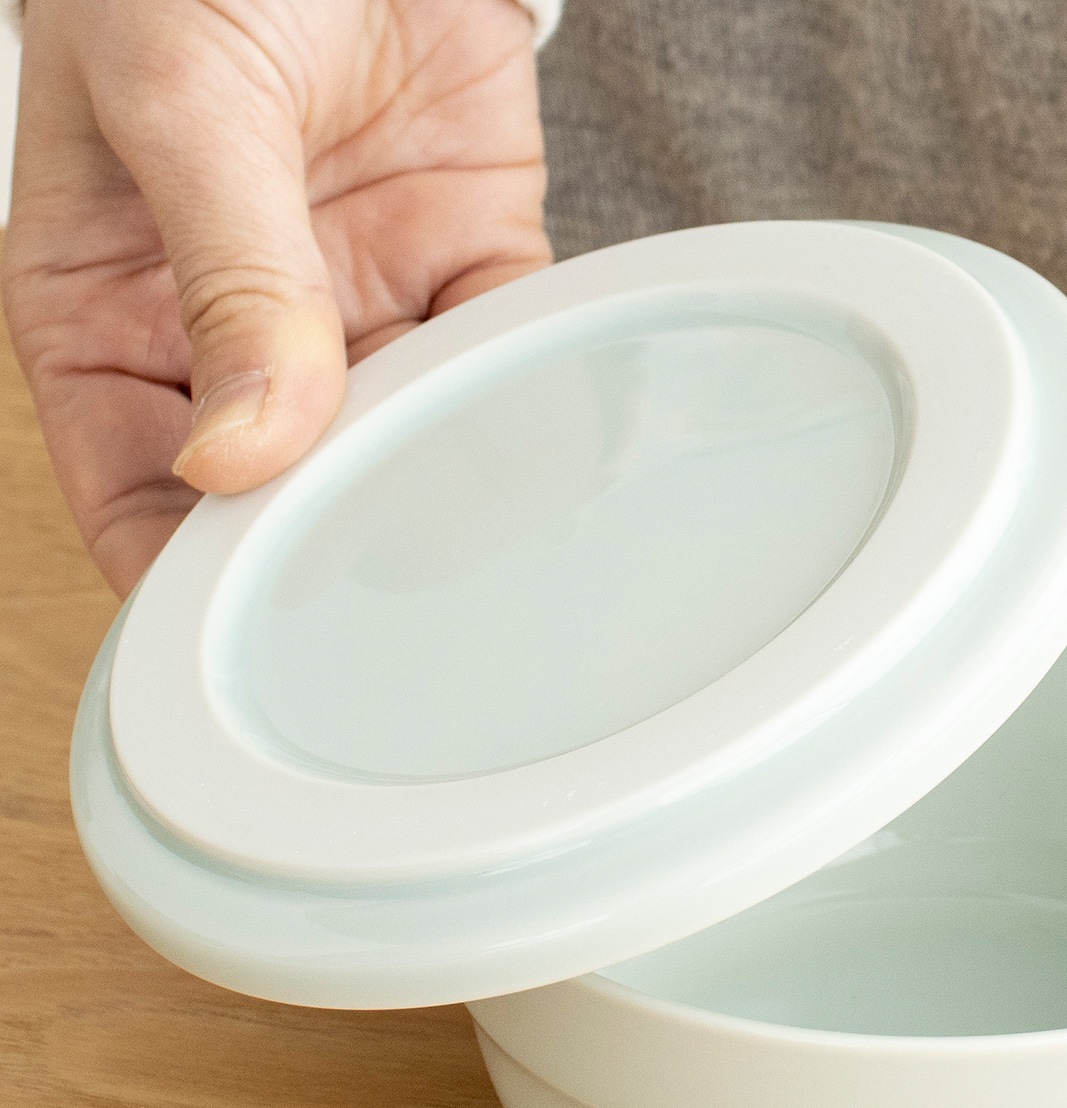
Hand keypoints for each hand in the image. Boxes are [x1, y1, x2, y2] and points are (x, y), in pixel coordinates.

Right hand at [2, 0, 550, 595]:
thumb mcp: (178, 102)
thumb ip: (226, 277)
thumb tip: (243, 451)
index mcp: (118, 312)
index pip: (138, 489)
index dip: (183, 576)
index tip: (243, 638)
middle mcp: (240, 330)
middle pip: (285, 486)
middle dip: (331, 546)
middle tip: (387, 618)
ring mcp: (360, 301)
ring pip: (403, 431)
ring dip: (440, 478)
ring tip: (477, 536)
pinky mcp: (463, 255)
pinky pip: (500, 346)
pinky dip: (525, 390)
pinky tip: (541, 435)